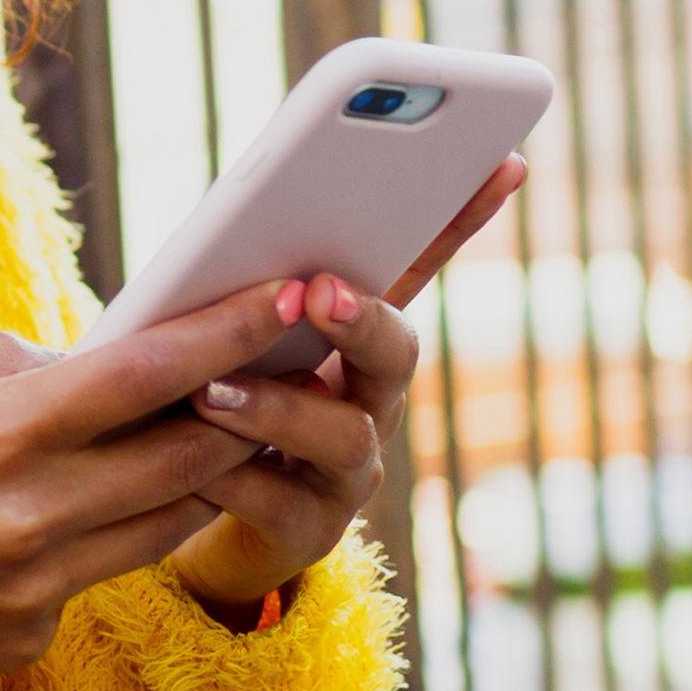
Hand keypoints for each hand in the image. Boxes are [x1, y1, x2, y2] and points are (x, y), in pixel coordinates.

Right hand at [0, 280, 314, 690]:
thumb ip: (1, 366)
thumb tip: (82, 364)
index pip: (145, 377)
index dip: (228, 331)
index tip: (289, 296)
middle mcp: (24, 524)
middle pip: (184, 456)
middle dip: (241, 404)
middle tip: (282, 361)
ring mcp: (29, 594)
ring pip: (162, 525)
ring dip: (193, 472)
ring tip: (211, 425)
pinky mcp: (21, 643)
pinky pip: (93, 575)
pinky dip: (98, 533)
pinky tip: (62, 509)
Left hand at [167, 157, 527, 623]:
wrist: (188, 518)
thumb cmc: (207, 403)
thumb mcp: (226, 336)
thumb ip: (242, 288)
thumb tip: (232, 212)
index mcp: (356, 338)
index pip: (417, 266)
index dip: (463, 218)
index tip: (502, 160)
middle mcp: (370, 399)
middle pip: (396, 353)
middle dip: (364, 320)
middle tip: (319, 291)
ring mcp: (347, 469)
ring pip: (340, 434)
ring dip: (277, 408)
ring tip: (210, 391)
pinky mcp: (305, 530)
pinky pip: (276, 501)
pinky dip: (233, 478)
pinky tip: (195, 465)